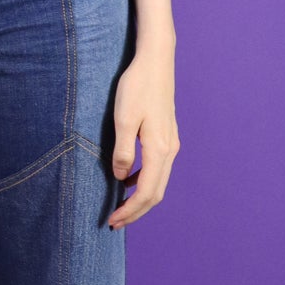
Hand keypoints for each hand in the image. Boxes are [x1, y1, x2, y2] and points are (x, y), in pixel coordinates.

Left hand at [108, 0, 178, 227]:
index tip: (112, 221)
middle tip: (115, 222)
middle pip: (156, 193)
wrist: (156, 61)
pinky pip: (158, 169)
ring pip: (158, 182)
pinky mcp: (167, 136)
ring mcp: (171, 143)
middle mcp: (170, 150)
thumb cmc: (137, 87)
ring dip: (140, 198)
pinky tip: (127, 180)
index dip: (130, 210)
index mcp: (159, 149)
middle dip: (136, 211)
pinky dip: (144, 182)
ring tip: (120, 206)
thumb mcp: (123, 118)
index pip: (146, 192)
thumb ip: (122, 151)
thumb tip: (120, 178)